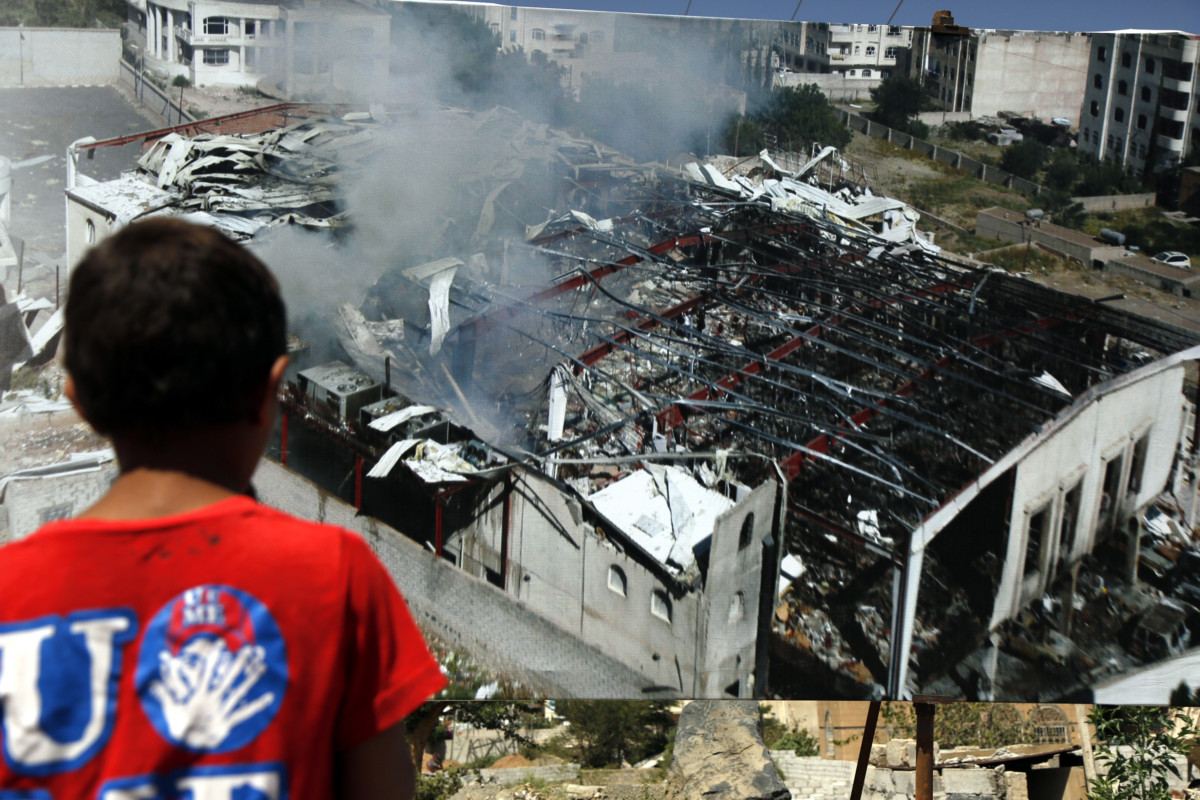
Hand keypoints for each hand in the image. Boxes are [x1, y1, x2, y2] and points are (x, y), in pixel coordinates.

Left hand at [149, 638, 274, 748]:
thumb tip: (151, 684)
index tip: (220, 644)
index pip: (206, 673)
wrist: (189, 742)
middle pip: (227, 678)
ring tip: (262, 668)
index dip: (212, 659)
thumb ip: (164, 697)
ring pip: (239, 691)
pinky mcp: (227, 722)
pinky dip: (257, 706)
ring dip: (250, 681)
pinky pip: (244, 713)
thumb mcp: (170, 711)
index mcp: (199, 694)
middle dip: (238, 664)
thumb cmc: (180, 726)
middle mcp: (213, 698)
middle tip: (248, 649)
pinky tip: (269, 698)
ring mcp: (222, 708)